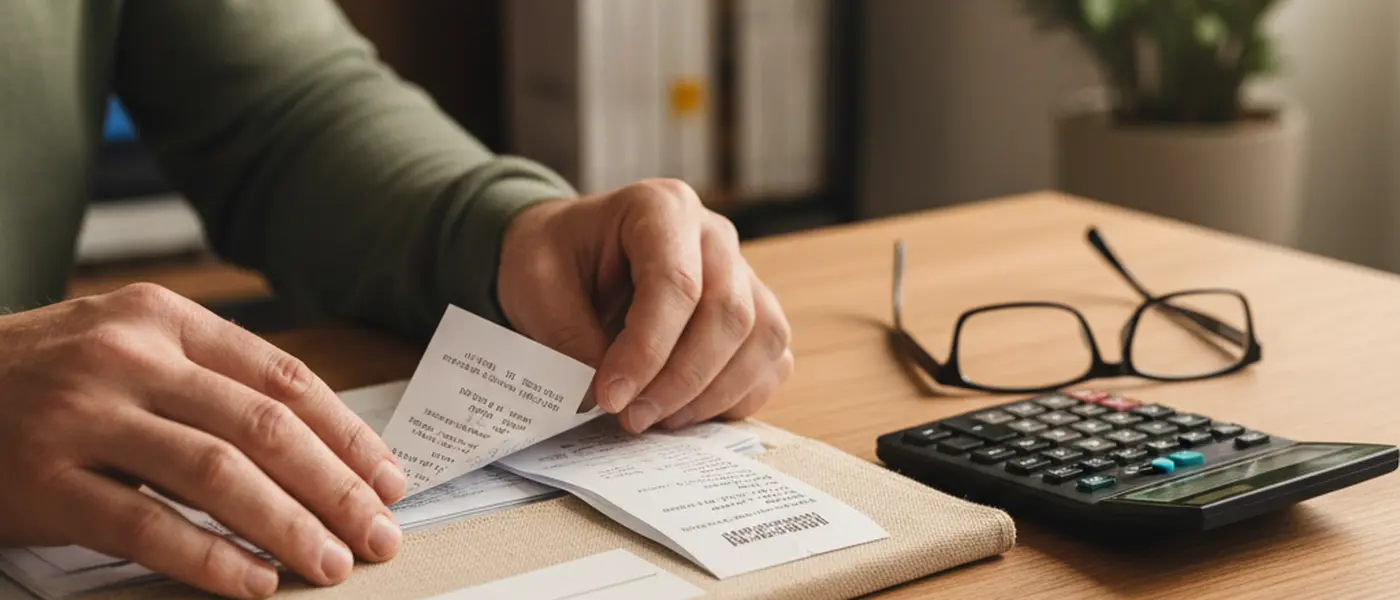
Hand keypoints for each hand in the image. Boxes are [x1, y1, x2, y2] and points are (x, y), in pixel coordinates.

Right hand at [0, 284, 405, 597]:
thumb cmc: (47, 376)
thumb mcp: (129, 349)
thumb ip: (212, 383)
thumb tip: (322, 450)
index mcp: (165, 320)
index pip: (284, 380)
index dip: (348, 436)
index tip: (389, 482)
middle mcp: (130, 358)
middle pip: (265, 428)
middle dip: (337, 489)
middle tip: (380, 534)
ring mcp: (82, 418)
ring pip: (217, 475)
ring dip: (289, 527)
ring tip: (332, 565)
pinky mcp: (43, 482)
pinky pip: (146, 527)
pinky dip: (210, 560)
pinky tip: (254, 584)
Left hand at [498, 179, 793, 432]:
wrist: (574, 254)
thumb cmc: (557, 258)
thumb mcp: (535, 282)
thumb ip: (568, 334)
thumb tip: (608, 396)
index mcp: (661, 208)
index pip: (676, 283)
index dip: (647, 350)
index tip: (611, 397)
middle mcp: (714, 235)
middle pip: (729, 314)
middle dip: (681, 380)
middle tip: (632, 418)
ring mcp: (743, 273)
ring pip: (761, 338)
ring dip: (712, 394)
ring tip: (656, 419)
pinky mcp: (755, 312)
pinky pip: (772, 360)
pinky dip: (737, 397)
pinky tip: (687, 413)